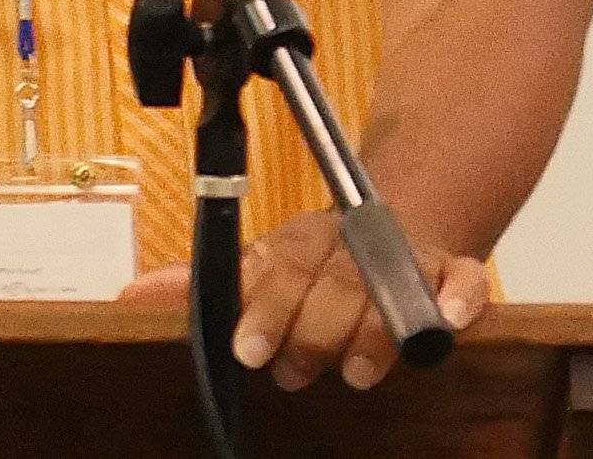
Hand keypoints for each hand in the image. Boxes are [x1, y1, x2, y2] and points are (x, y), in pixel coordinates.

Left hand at [125, 212, 486, 391]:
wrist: (400, 221)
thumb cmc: (318, 265)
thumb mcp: (260, 271)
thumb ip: (202, 288)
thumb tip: (128, 300)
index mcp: (304, 240)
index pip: (281, 267)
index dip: (265, 308)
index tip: (247, 350)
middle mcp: (355, 242)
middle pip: (337, 280)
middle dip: (315, 329)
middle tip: (298, 371)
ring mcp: (408, 256)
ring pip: (393, 285)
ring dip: (376, 329)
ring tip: (360, 371)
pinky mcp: (454, 273)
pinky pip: (464, 280)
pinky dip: (459, 299)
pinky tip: (448, 320)